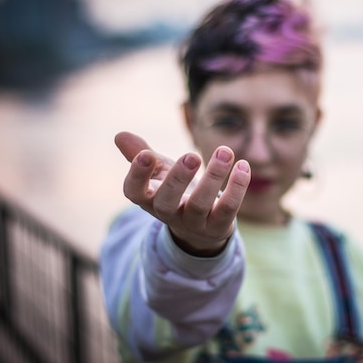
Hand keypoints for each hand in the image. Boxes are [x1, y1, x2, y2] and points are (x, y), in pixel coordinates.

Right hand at [115, 131, 250, 255]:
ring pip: (201, 204)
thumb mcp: (159, 172)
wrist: (200, 228)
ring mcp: (194, 222)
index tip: (146, 155)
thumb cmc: (175, 192)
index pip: (134, 192)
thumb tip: (119, 134)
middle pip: (167, 201)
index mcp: (149, 198)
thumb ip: (140, 154)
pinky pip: (228, 209)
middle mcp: (169, 213)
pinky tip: (243, 166)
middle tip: (191, 155)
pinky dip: (237, 187)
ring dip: (213, 176)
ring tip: (225, 151)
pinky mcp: (218, 226)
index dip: (138, 175)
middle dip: (178, 178)